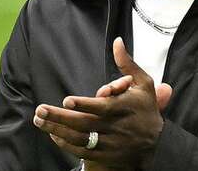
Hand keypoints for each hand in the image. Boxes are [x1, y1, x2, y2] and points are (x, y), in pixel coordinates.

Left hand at [33, 37, 168, 169]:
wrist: (158, 143)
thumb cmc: (145, 109)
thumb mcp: (144, 84)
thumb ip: (127, 64)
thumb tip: (117, 41)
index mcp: (125, 108)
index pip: (103, 107)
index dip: (85, 105)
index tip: (66, 100)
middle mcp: (117, 128)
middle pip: (85, 124)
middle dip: (60, 118)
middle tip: (40, 110)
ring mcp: (111, 144)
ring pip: (80, 139)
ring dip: (57, 130)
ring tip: (39, 120)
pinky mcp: (106, 156)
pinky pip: (82, 152)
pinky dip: (65, 144)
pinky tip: (52, 133)